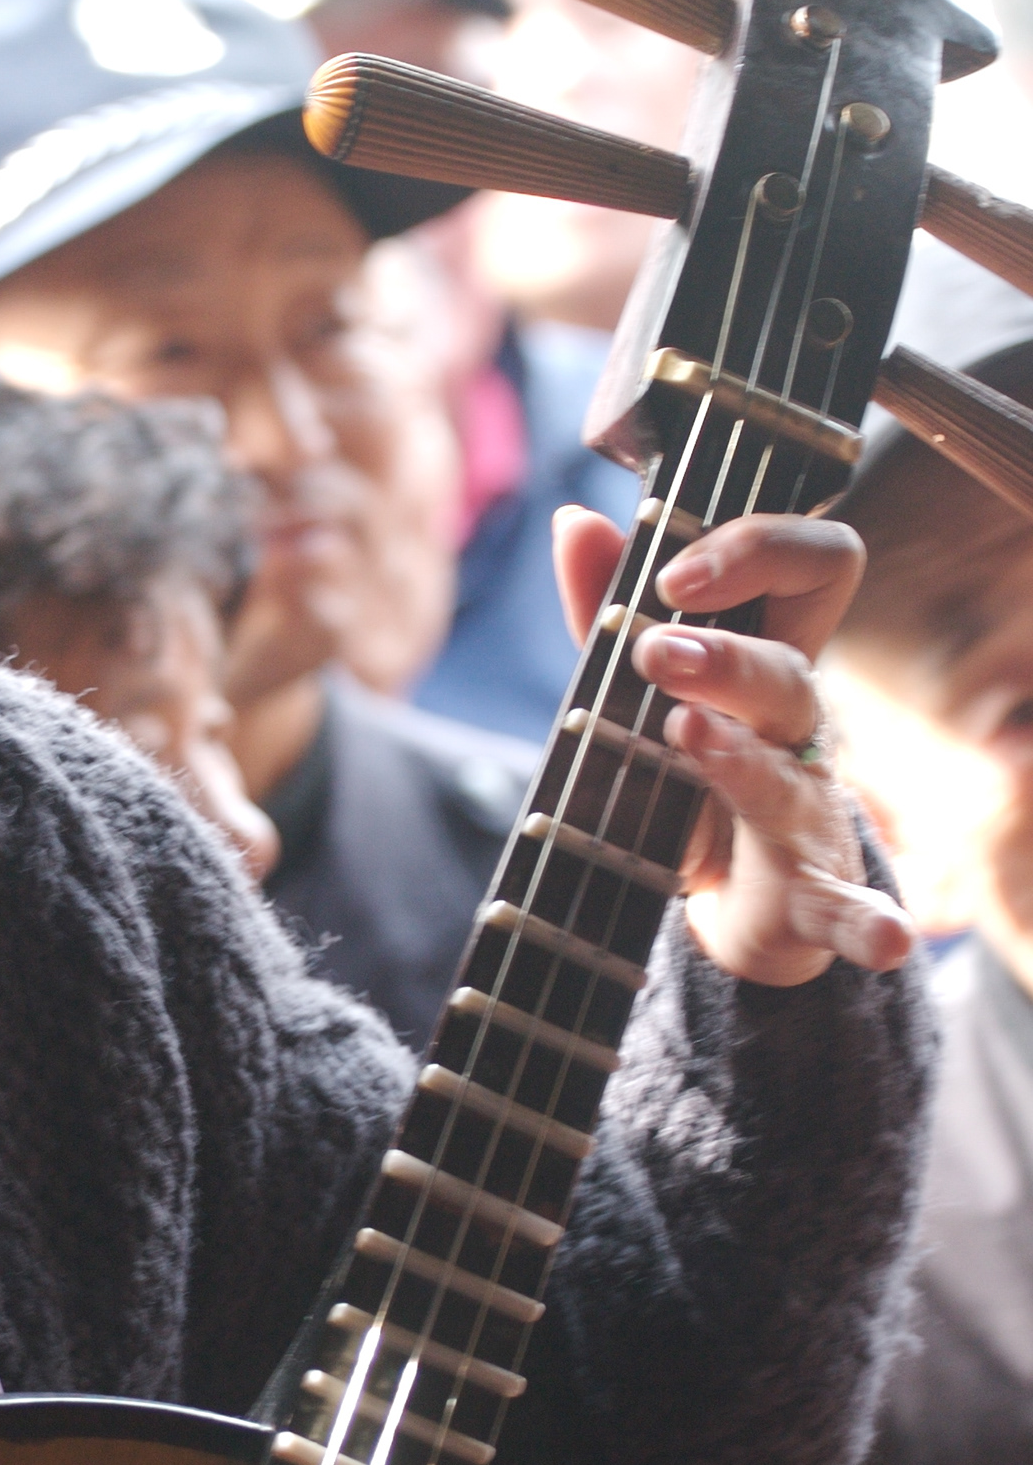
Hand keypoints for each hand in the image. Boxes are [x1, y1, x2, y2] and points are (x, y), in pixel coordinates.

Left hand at [552, 507, 913, 985]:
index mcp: (770, 662)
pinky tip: (887, 943)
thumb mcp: (641, 695)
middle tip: (657, 652)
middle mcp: (800, 730)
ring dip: (741, 759)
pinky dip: (869, 925)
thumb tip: (576, 521)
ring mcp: (808, 813)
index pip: (814, 569)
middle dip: (726, 657)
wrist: (737, 901)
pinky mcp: (812, 898)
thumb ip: (609, 612)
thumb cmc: (694, 776)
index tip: (674, 572)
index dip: (759, 550)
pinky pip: (848, 910)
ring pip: (791, 778)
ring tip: (688, 736)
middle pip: (788, 673)